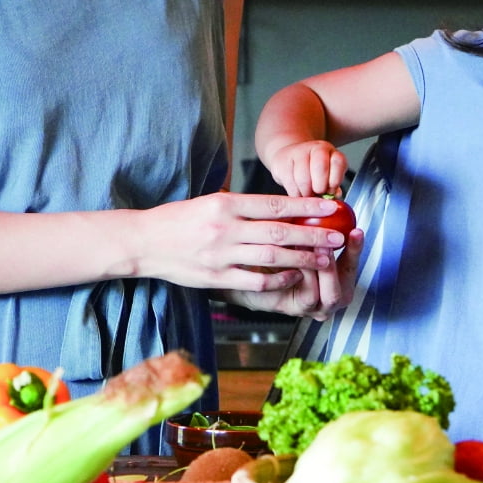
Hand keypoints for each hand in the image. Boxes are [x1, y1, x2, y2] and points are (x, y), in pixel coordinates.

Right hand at [130, 191, 350, 293]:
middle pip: (278, 232)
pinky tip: (293, 276)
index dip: (305, 207)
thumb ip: (242, 207)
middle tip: (338, 237)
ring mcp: (220, 255)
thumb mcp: (210, 202)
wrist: (144, 242)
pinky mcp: (216, 278)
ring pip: (271, 257)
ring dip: (302, 259)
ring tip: (324, 259)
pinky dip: (277, 279)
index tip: (330, 208)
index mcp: (225, 204)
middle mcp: (225, 228)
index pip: (273, 205)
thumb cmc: (179, 219)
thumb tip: (280, 208)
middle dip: (313, 235)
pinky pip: (254, 281)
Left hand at [227, 226, 364, 319]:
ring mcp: (313, 307)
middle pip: (344, 286)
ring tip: (310, 245)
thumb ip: (313, 229)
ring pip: (327, 294)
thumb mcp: (297, 238)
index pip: (351, 264)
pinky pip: (307, 296)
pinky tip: (294, 258)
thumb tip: (326, 205)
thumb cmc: (274, 252)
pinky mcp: (295, 309)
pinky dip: (304, 276)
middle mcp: (329, 298)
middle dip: (339, 262)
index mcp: (336, 280)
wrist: (243, 270)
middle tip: (331, 241)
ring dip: (321, 269)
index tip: (356, 231)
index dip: (355, 248)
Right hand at [263, 139, 346, 198]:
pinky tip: (297, 193)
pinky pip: (289, 182)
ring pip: (303, 178)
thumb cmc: (312, 173)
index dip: (335, 180)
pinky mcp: (283, 160)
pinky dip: (294, 193)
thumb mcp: (327, 178)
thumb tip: (335, 196)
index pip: (338, 162)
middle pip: (320, 167)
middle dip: (319, 187)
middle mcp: (317, 148)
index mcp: (332, 153)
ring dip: (305, 193)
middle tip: (317, 195)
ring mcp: (298, 152)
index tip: (331, 192)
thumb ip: (333, 187)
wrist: (290, 159)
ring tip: (306, 196)